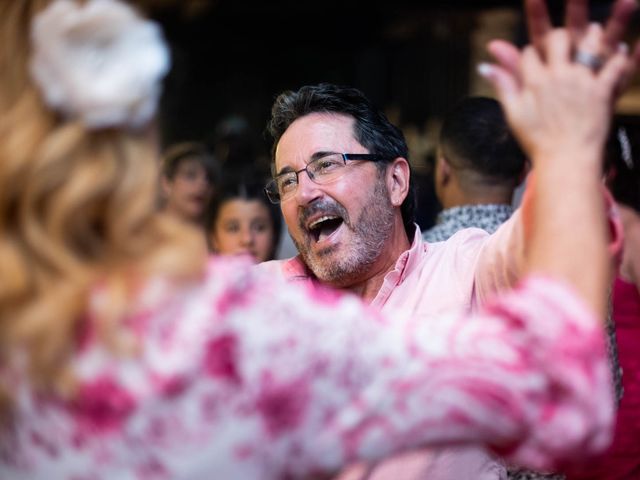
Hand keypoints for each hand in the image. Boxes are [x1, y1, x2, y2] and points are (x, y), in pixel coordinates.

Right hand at [478, 1, 637, 164]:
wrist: (565, 160)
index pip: (529, 52)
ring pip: (589, 44)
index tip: (536, 60)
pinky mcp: (601, 90)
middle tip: (563, 44)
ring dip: (592, 36)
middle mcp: (557, 76)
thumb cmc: (538, 141)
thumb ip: (502, 86)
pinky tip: (618, 54)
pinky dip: (619, 57)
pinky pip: (615, 65)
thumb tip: (484, 66)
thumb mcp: (513, 114)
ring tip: (593, 36)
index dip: (531, 53)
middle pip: (557, 38)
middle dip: (558, 37)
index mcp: (534, 82)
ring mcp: (581, 82)